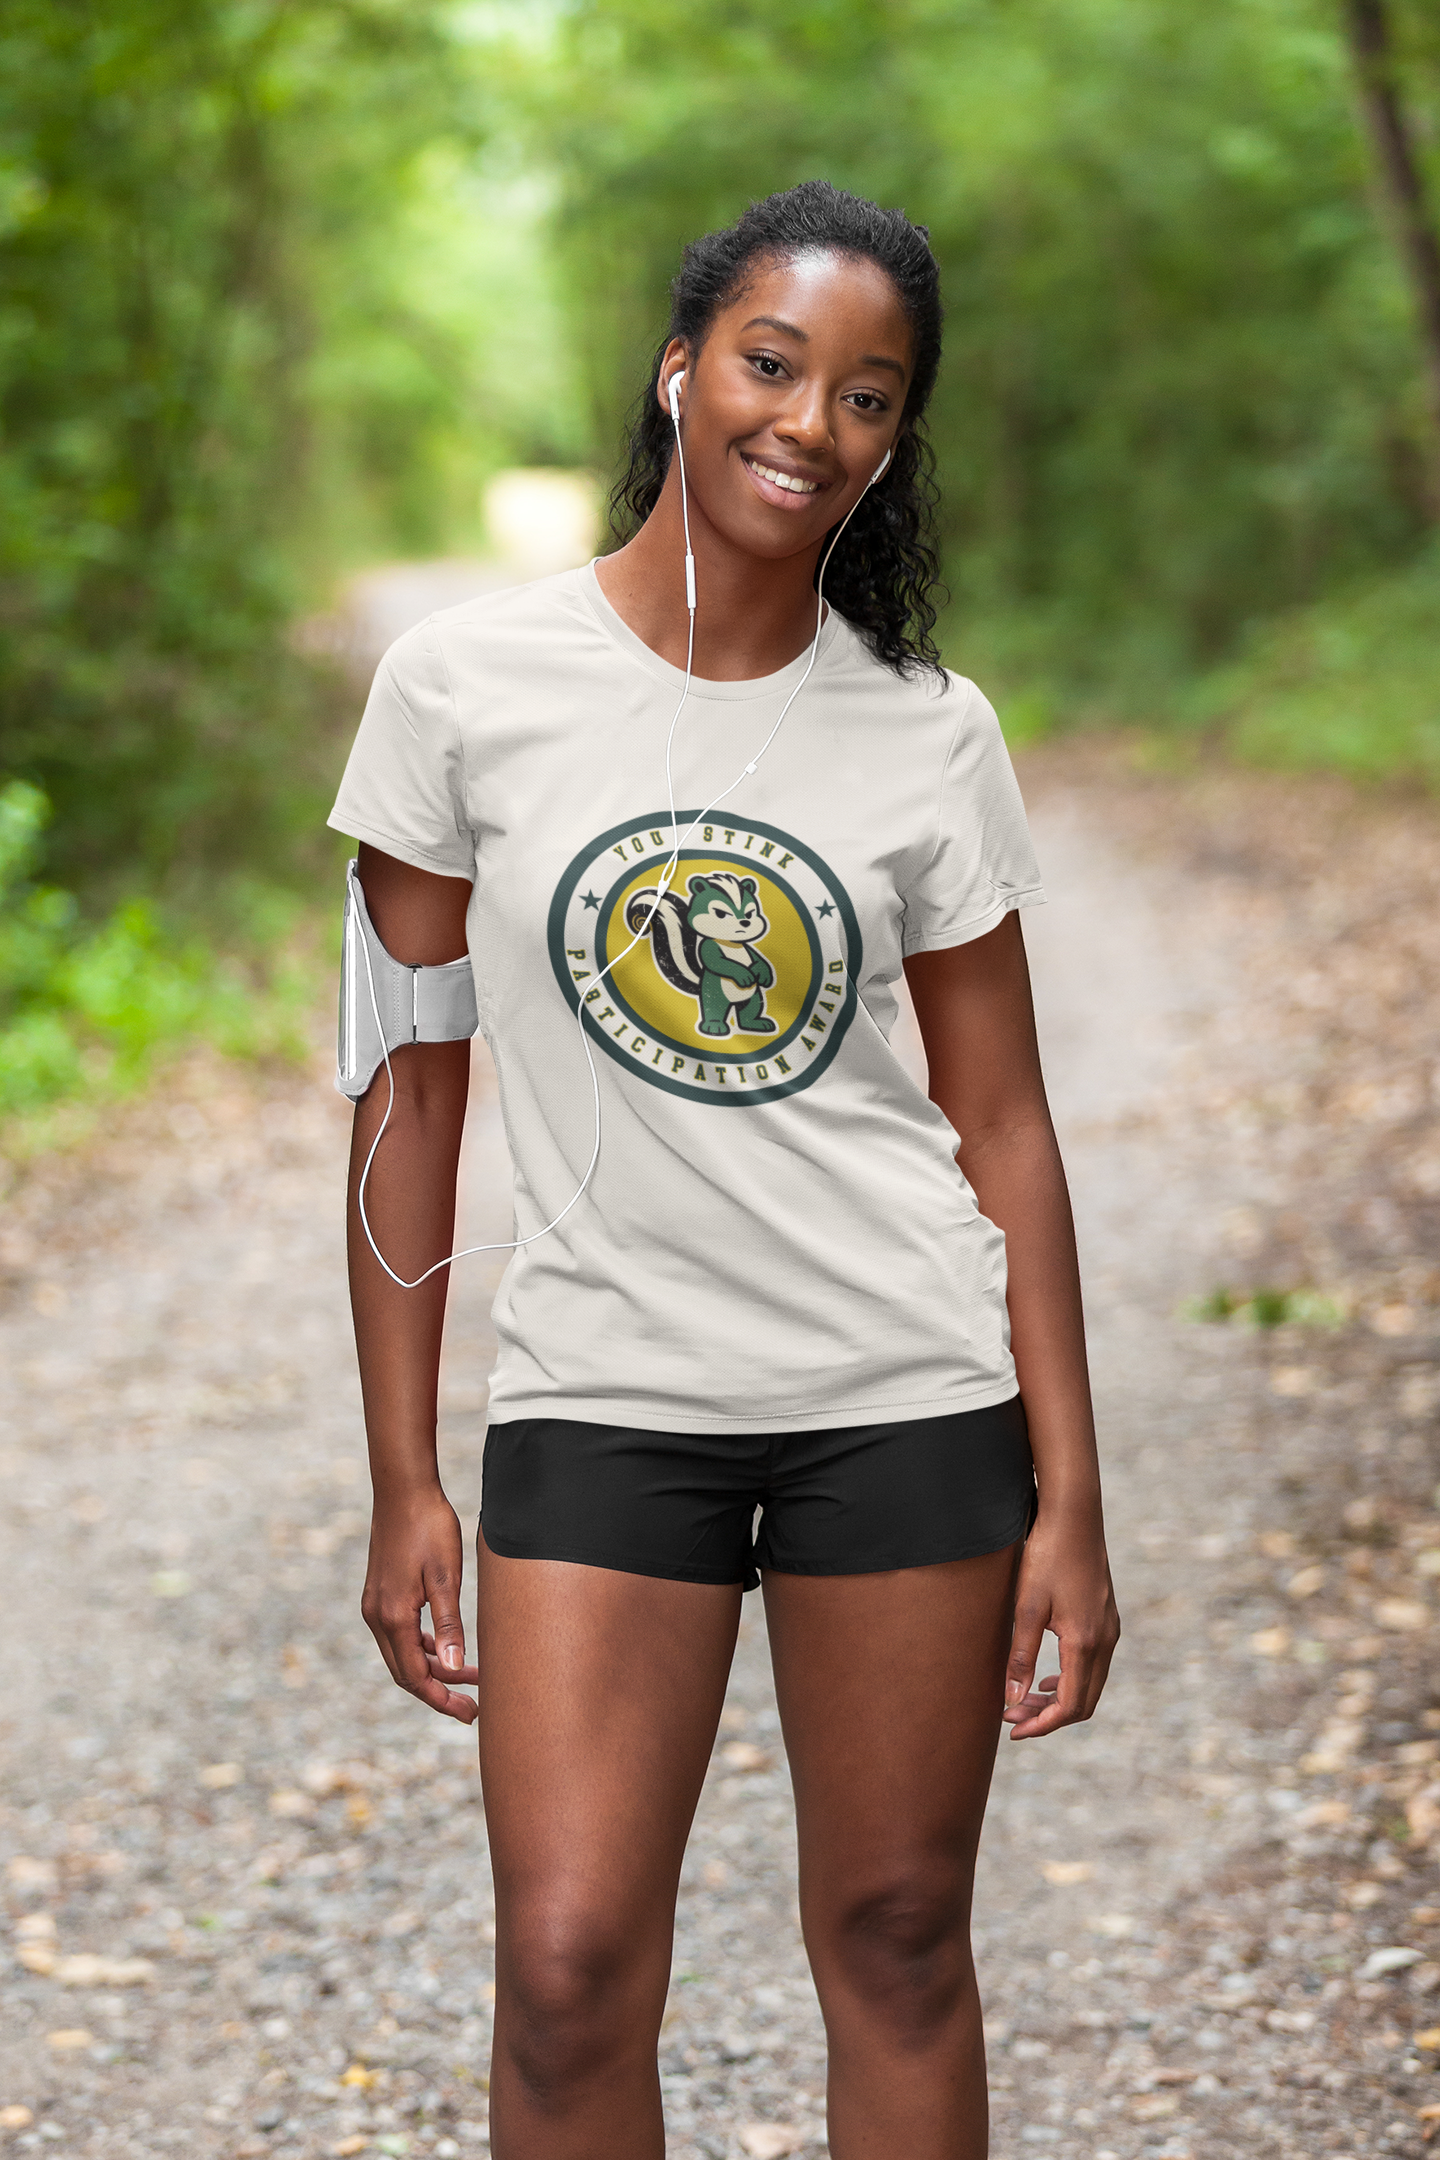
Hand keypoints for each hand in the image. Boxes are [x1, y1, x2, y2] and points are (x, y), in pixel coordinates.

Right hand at [361, 1486, 477, 1722]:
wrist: (403, 1490)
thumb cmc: (429, 1528)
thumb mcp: (446, 1578)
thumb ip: (449, 1625)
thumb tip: (455, 1669)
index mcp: (393, 1617)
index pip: (416, 1677)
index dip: (442, 1700)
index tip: (470, 1714)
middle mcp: (377, 1616)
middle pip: (406, 1672)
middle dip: (439, 1692)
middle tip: (473, 1707)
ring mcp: (375, 1605)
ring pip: (403, 1654)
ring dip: (433, 1669)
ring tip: (470, 1677)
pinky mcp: (381, 1594)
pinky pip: (400, 1635)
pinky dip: (423, 1648)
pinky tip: (446, 1648)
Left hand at [1002, 1508, 1119, 1739]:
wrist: (1074, 1515)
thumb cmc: (1046, 1555)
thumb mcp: (1026, 1606)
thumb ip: (1020, 1656)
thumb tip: (1012, 1700)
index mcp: (1085, 1642)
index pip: (1069, 1705)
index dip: (1041, 1725)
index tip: (1012, 1729)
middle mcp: (1105, 1640)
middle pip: (1083, 1702)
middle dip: (1048, 1716)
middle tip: (1011, 1715)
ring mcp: (1110, 1629)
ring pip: (1090, 1684)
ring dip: (1059, 1699)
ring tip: (1024, 1699)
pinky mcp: (1107, 1617)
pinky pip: (1094, 1664)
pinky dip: (1071, 1679)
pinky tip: (1048, 1674)